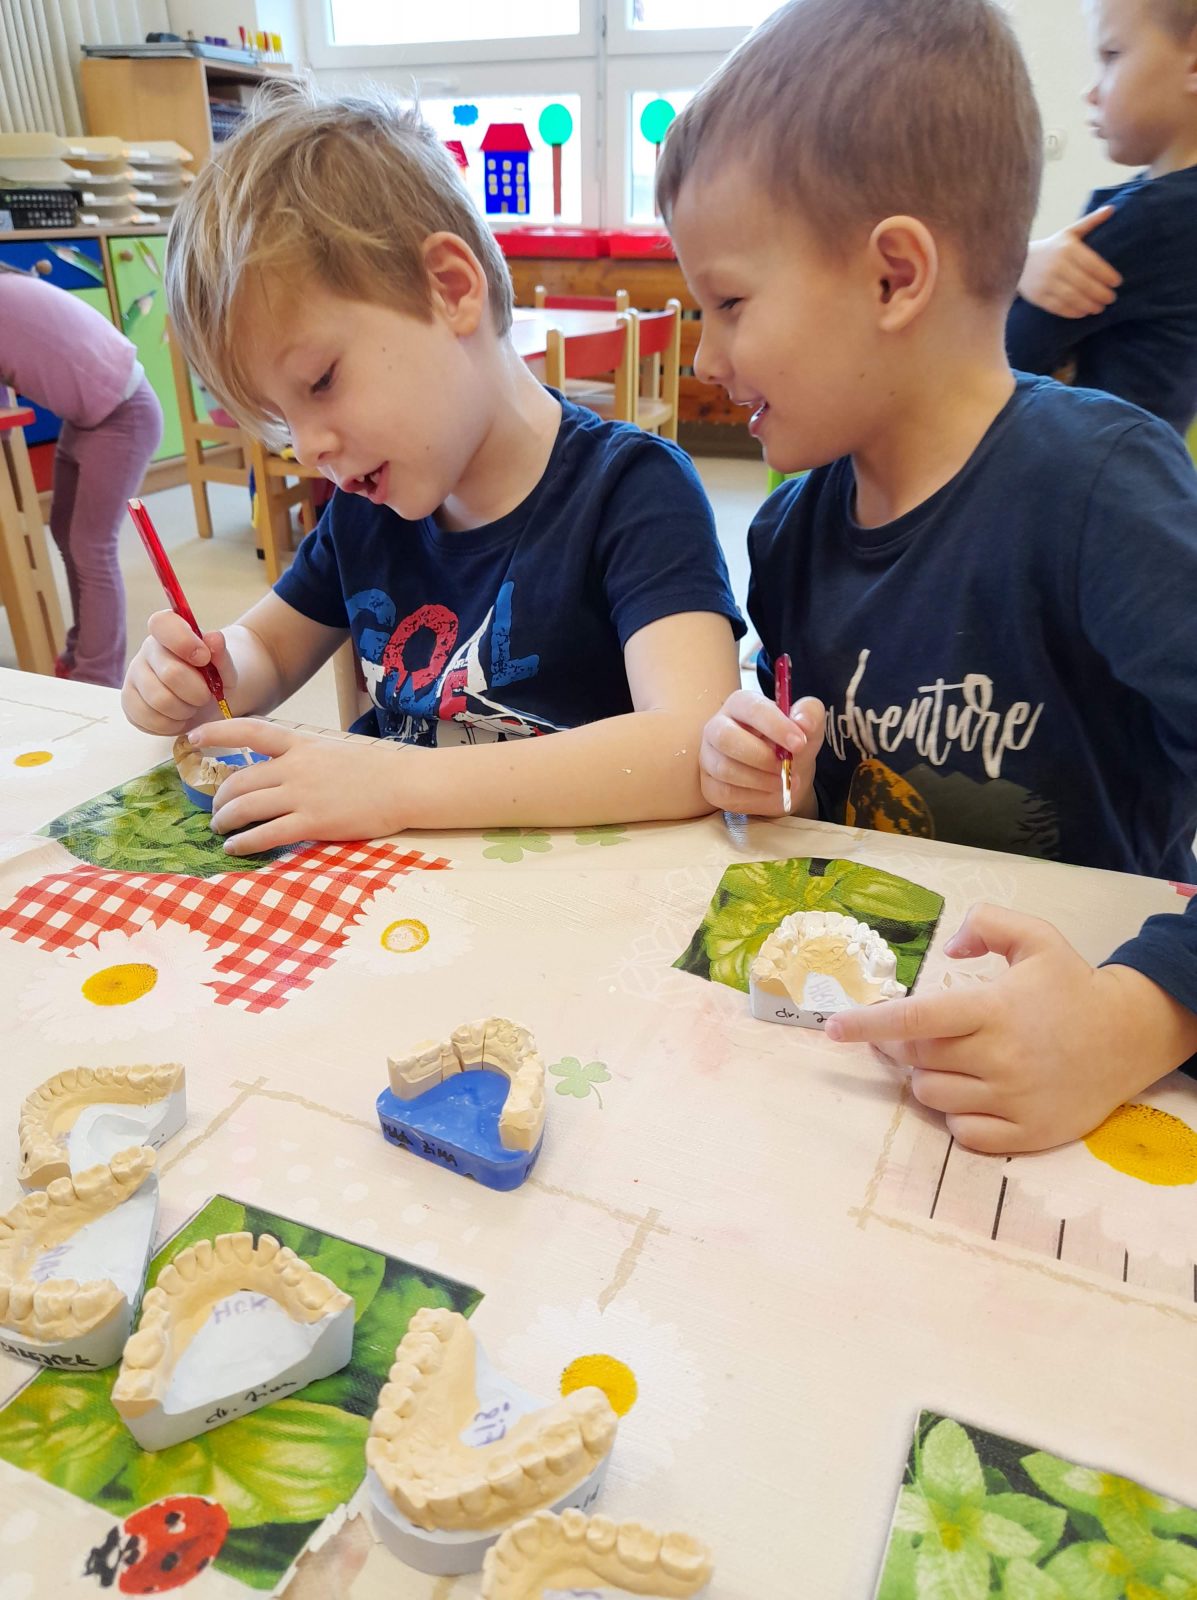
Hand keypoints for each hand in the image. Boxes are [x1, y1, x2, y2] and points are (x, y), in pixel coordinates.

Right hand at [122, 611, 236, 735]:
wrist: (207, 699)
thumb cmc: (215, 678)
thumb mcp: (226, 667)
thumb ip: (221, 654)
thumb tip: (213, 639)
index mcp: (170, 631)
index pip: (163, 624)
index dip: (183, 642)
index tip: (204, 658)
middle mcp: (148, 650)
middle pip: (170, 673)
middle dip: (197, 692)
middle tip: (205, 695)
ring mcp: (134, 675)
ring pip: (160, 700)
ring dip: (185, 711)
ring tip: (192, 706)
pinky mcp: (129, 701)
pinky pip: (149, 719)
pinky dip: (172, 725)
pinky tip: (179, 718)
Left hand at [190, 719, 407, 853]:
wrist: (405, 785)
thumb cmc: (377, 770)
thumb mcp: (333, 752)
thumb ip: (303, 759)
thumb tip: (278, 772)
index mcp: (301, 744)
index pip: (250, 731)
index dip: (217, 732)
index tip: (193, 738)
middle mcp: (295, 767)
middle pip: (240, 779)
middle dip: (220, 797)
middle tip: (217, 810)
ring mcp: (302, 795)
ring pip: (245, 806)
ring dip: (225, 819)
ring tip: (220, 828)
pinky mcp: (312, 823)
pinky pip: (266, 834)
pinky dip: (243, 842)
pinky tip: (234, 848)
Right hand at [699, 690, 823, 815]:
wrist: (785, 777)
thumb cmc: (791, 745)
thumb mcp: (808, 727)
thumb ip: (810, 714)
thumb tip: (804, 722)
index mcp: (741, 704)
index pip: (751, 708)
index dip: (775, 725)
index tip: (799, 743)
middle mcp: (717, 727)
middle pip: (725, 737)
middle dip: (761, 756)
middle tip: (785, 767)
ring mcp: (709, 757)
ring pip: (725, 769)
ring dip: (761, 780)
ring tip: (783, 781)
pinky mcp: (709, 785)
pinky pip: (725, 793)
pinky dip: (753, 797)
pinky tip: (769, 792)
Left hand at [823, 904, 1196, 1152]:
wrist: (1128, 1037)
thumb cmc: (1072, 986)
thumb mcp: (1036, 937)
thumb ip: (987, 924)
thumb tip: (951, 946)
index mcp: (993, 1009)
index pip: (914, 1020)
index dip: (867, 1024)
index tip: (832, 1029)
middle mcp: (999, 1058)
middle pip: (916, 1059)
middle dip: (908, 1045)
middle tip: (931, 1033)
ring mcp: (1012, 1100)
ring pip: (932, 1096)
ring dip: (931, 1077)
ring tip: (962, 1059)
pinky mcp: (1026, 1134)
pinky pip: (962, 1132)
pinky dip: (958, 1115)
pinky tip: (979, 1092)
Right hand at [1018, 206, 1120, 317]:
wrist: (1016, 259)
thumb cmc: (1051, 247)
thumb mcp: (1069, 232)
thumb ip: (1090, 222)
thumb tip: (1111, 209)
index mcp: (1067, 248)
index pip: (1093, 264)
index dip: (1107, 275)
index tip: (1117, 283)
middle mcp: (1057, 265)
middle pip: (1084, 283)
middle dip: (1101, 293)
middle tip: (1111, 298)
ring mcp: (1046, 282)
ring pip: (1073, 297)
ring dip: (1089, 305)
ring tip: (1099, 308)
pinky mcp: (1038, 296)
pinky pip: (1059, 307)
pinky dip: (1073, 312)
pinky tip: (1083, 312)